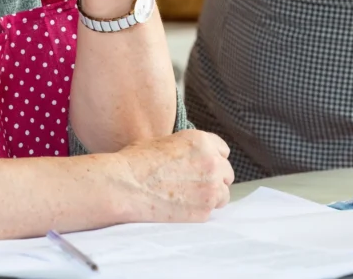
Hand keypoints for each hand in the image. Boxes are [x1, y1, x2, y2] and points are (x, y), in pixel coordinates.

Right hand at [108, 130, 233, 222]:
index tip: (204, 166)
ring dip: (211, 195)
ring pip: (223, 194)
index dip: (212, 157)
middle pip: (227, 172)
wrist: (125, 186)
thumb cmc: (136, 162)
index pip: (223, 150)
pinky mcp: (204, 211)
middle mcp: (211, 163)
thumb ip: (186, 149)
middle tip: (196, 184)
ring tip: (190, 197)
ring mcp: (210, 188)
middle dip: (215, 177)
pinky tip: (182, 207)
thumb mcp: (164, 142)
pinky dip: (200, 210)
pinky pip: (211, 211)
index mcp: (201, 141)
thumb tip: (190, 157)